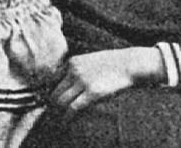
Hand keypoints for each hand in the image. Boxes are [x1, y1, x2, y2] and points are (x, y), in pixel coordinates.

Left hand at [50, 49, 164, 120]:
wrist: (129, 63)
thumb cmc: (112, 63)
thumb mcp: (90, 59)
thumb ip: (78, 68)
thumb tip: (68, 82)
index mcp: (73, 62)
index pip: (53, 78)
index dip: (51, 90)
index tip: (53, 99)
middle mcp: (75, 71)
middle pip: (55, 91)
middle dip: (54, 103)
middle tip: (56, 111)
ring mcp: (83, 82)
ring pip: (61, 100)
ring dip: (59, 111)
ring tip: (61, 117)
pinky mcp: (93, 93)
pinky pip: (73, 107)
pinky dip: (67, 116)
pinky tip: (67, 121)